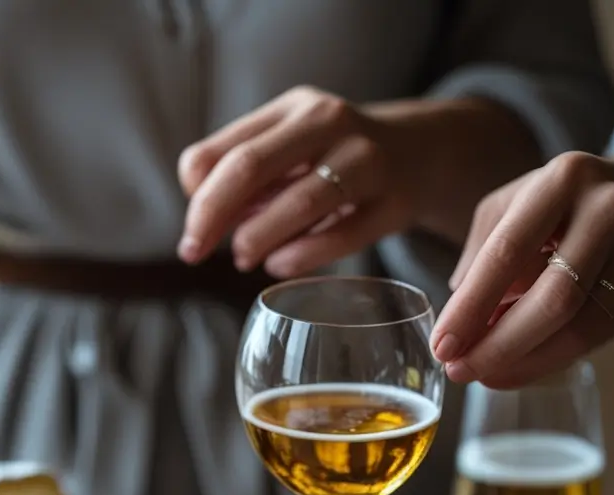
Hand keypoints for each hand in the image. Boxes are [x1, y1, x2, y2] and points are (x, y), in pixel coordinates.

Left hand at [178, 87, 419, 275]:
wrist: (420, 155)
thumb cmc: (331, 162)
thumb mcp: (286, 151)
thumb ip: (240, 179)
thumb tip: (199, 223)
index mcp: (292, 110)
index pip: (222, 152)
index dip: (197, 199)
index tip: (192, 236)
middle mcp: (329, 123)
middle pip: (250, 165)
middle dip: (212, 216)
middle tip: (194, 254)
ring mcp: (366, 160)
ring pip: (301, 200)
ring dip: (258, 236)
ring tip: (243, 258)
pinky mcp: (393, 203)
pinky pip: (343, 234)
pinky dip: (302, 255)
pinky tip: (278, 265)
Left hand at [434, 151, 613, 387]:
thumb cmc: (562, 202)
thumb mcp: (513, 207)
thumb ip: (480, 258)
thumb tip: (458, 325)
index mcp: (562, 182)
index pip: (507, 254)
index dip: (471, 308)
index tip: (442, 347)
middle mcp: (609, 210)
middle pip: (553, 298)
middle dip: (499, 345)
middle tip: (460, 370)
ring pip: (580, 326)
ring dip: (525, 361)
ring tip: (485, 375)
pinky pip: (599, 335)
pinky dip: (552, 358)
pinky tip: (519, 367)